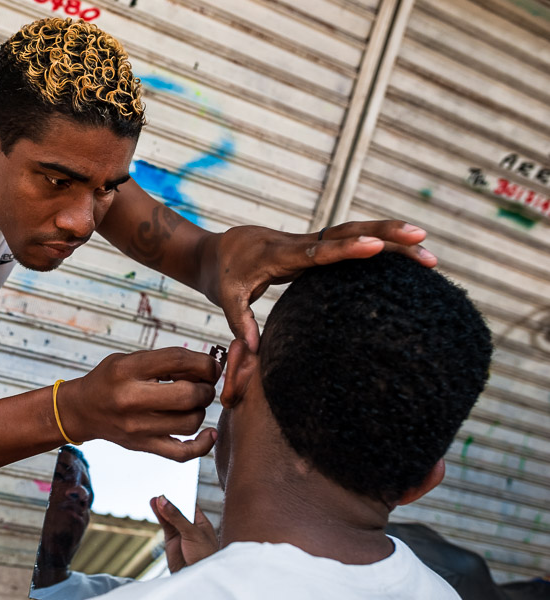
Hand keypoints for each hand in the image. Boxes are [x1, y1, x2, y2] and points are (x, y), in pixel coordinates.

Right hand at [61, 347, 220, 461]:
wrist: (82, 410)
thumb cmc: (111, 379)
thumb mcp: (130, 360)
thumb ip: (165, 362)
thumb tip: (209, 369)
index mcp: (127, 370)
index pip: (177, 360)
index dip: (204, 362)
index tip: (210, 366)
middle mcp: (131, 399)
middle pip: (188, 395)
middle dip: (205, 388)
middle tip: (203, 385)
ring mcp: (137, 427)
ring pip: (190, 422)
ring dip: (201, 410)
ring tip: (193, 403)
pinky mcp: (143, 446)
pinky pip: (182, 453)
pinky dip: (202, 445)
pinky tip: (209, 433)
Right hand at [150, 495, 217, 571]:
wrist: (198, 577)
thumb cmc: (205, 555)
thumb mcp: (192, 533)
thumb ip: (176, 517)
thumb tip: (163, 500)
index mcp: (201, 521)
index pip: (190, 504)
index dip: (181, 494)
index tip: (172, 484)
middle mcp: (190, 526)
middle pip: (177, 509)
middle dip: (169, 500)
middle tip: (160, 490)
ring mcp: (180, 533)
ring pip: (168, 516)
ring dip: (161, 507)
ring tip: (153, 497)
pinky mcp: (170, 541)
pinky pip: (163, 525)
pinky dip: (158, 516)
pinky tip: (153, 506)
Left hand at [209, 220, 435, 350]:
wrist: (211, 252)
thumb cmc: (220, 276)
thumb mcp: (225, 297)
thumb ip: (240, 321)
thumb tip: (254, 350)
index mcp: (277, 254)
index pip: (317, 250)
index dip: (347, 249)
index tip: (376, 245)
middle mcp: (297, 242)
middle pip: (346, 232)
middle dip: (385, 233)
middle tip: (423, 237)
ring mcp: (306, 241)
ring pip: (352, 233)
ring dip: (390, 237)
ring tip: (427, 248)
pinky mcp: (312, 246)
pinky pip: (346, 241)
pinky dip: (375, 244)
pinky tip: (404, 253)